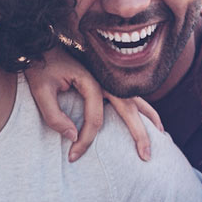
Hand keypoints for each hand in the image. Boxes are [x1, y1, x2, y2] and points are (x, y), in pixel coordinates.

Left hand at [25, 47, 161, 162]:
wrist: (41, 45)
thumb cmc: (40, 66)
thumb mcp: (40, 90)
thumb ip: (53, 115)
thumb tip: (72, 136)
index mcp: (92, 81)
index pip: (94, 120)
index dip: (85, 141)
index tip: (73, 156)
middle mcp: (106, 80)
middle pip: (129, 109)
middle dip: (140, 134)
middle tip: (146, 157)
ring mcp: (109, 79)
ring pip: (136, 100)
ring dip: (150, 117)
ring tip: (162, 134)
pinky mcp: (106, 79)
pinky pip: (129, 96)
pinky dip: (141, 108)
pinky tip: (146, 117)